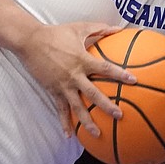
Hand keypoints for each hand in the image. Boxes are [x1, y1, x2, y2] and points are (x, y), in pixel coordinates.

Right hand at [15, 22, 136, 138]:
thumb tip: (118, 28)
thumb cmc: (56, 33)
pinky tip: (69, 135)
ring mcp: (63, 85)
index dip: (120, 74)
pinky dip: (64, 122)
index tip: (133, 81)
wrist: (31, 42)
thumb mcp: (79, 28)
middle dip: (107, 106)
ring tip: (98, 134)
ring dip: (87, 121)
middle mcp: (74, 75)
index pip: (105, 68)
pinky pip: (60, 109)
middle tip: (120, 115)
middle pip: (93, 94)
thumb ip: (99, 28)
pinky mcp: (53, 91)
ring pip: (77, 107)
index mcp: (82, 60)